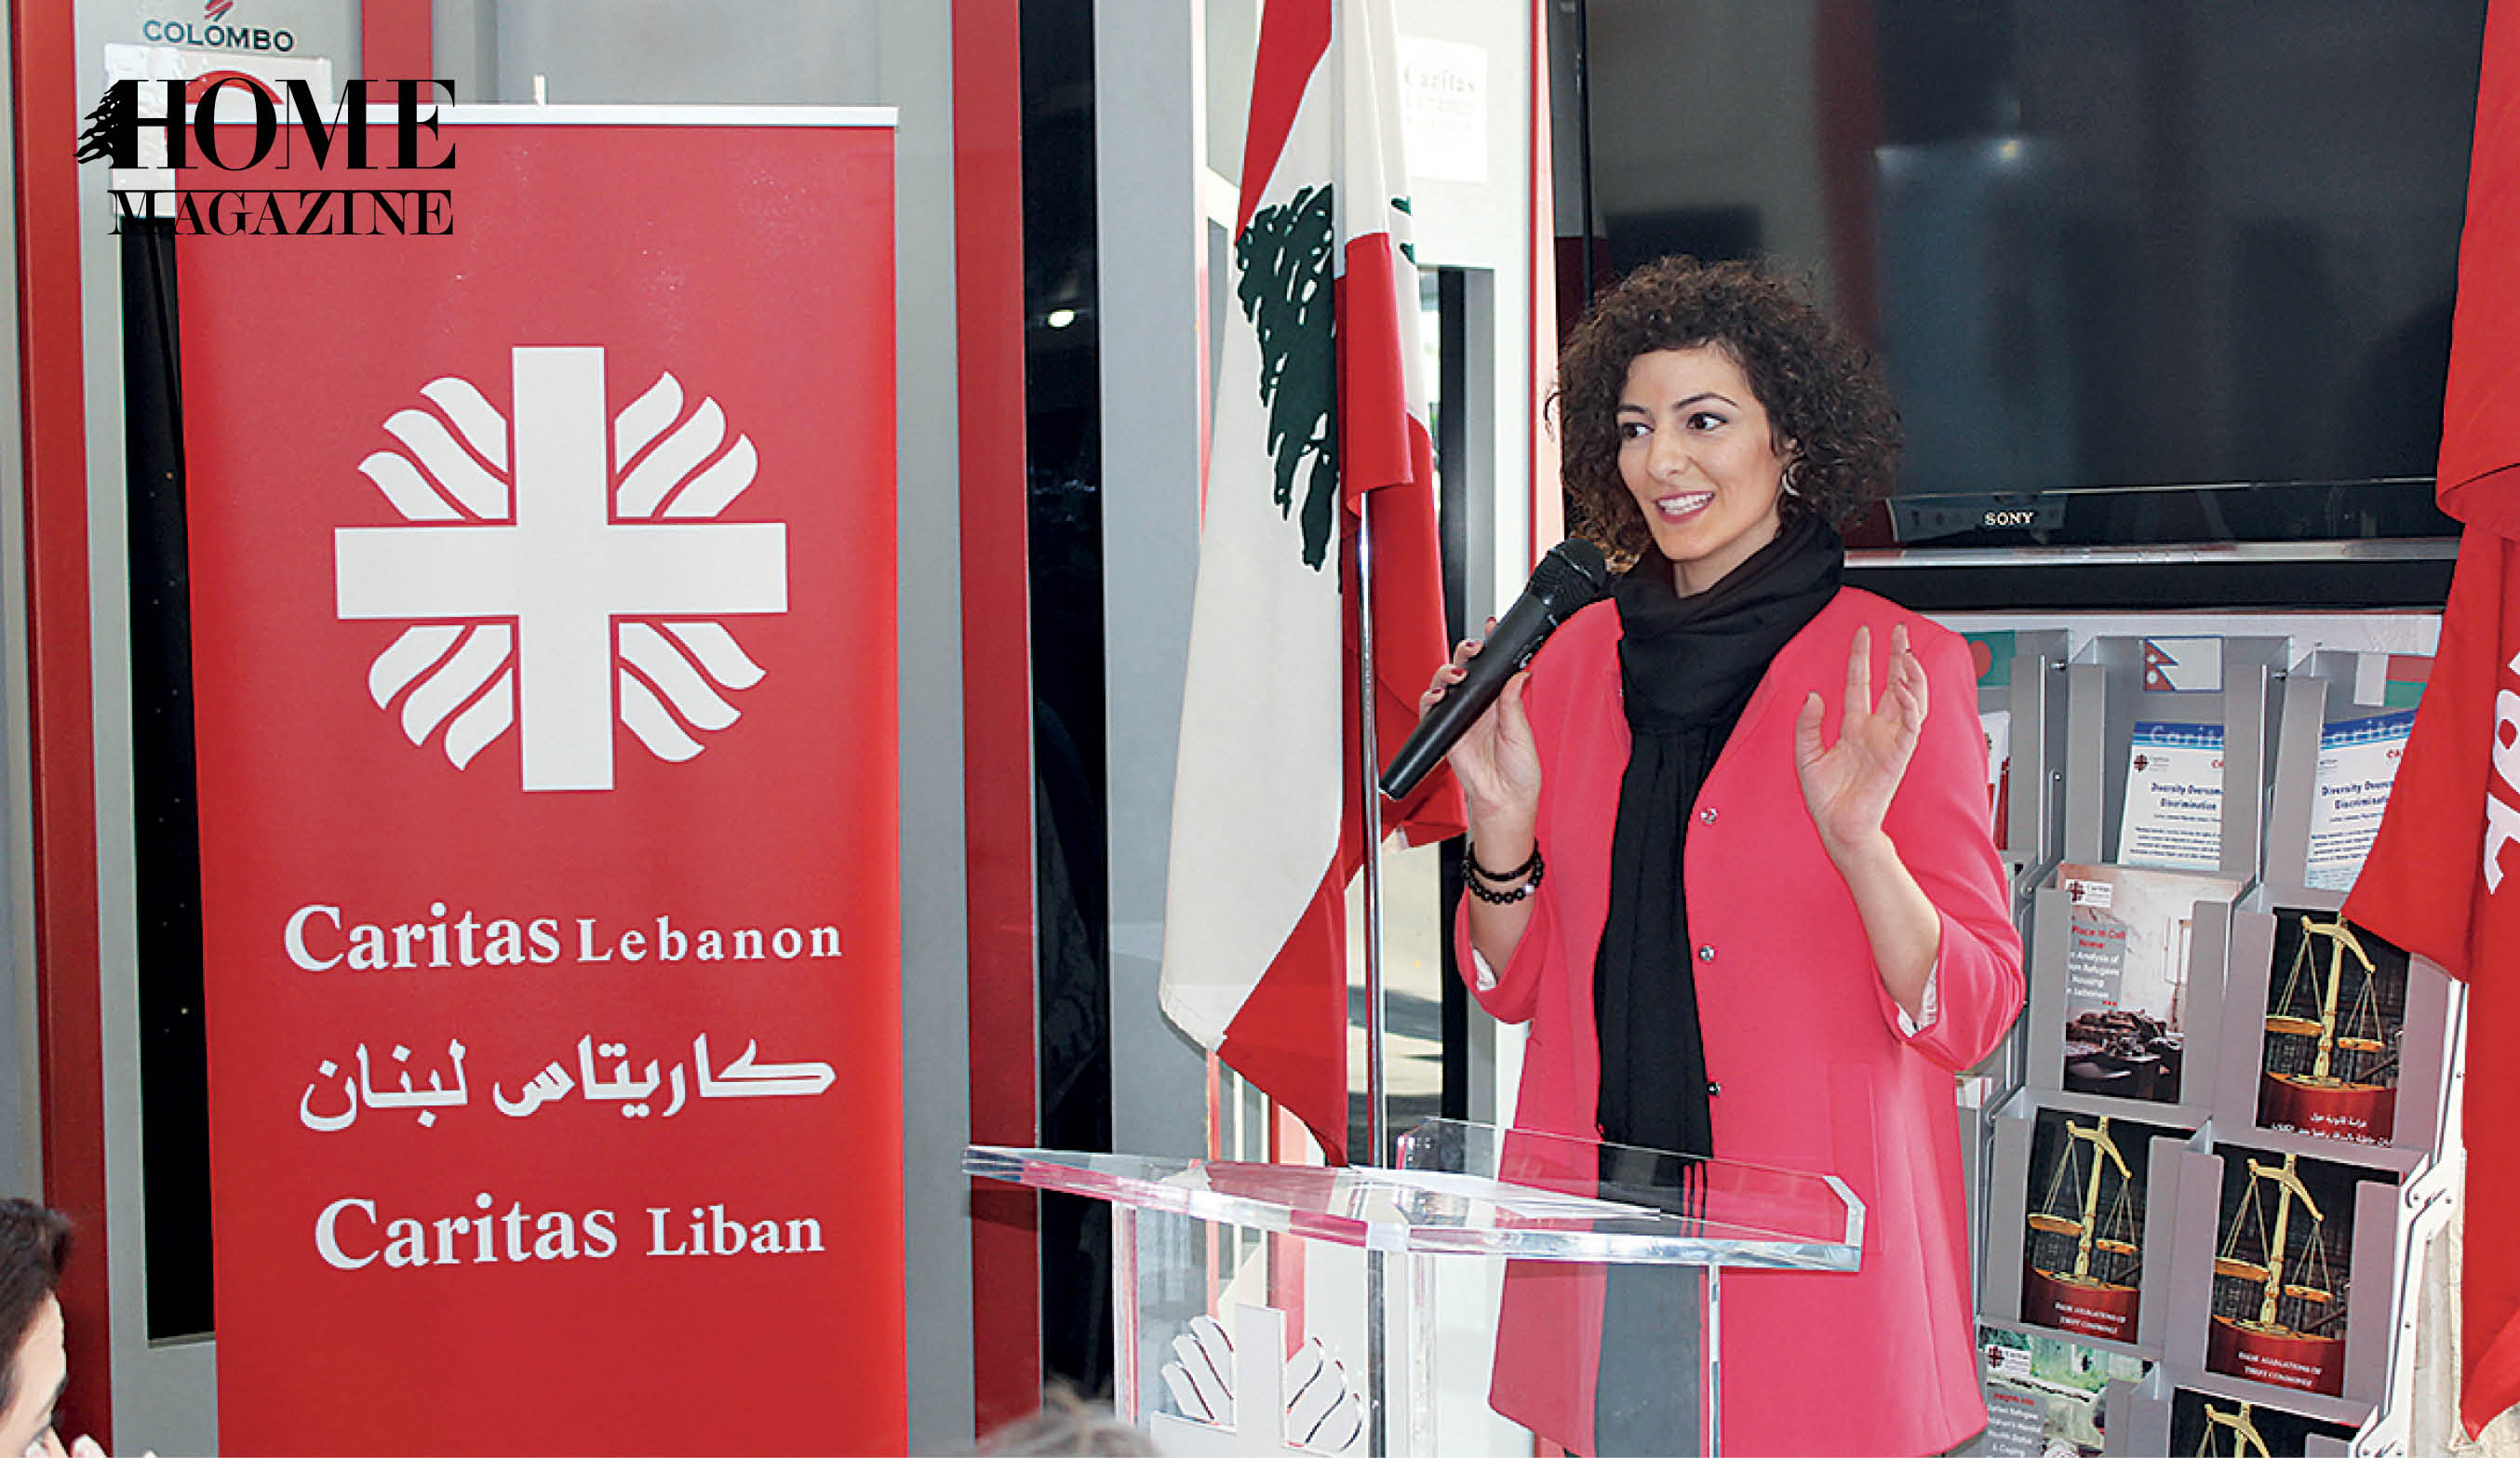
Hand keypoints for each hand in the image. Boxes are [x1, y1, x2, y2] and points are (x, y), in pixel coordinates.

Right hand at [1417, 623, 1541, 829]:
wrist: (1504, 800)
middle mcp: (1478, 706)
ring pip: (1445, 683)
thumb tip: (1518, 674)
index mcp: (1500, 701)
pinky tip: (1439, 695)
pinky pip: (1430, 711)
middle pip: (1465, 668)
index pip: (1492, 666)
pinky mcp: (1445, 732)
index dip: (1489, 645)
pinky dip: (1430, 699)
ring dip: (1447, 673)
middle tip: (1474, 649)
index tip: (1491, 627)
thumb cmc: (1518, 773)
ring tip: (1457, 674)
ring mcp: (1460, 717)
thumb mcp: (1521, 732)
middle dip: (1465, 652)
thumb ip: (1513, 703)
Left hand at [1793, 623, 1926, 860]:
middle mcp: (1876, 730)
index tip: (1864, 634)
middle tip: (1900, 630)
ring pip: (1910, 699)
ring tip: (1908, 653)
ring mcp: (1890, 740)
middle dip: (1898, 656)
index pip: (1861, 683)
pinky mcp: (1899, 754)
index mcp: (1855, 728)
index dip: (1862, 658)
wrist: (1838, 826)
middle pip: (1893, 684)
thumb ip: (1808, 724)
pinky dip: (1912, 704)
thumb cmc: (1826, 798)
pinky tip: (1906, 687)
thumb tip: (1814, 695)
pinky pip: (1911, 724)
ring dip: (1912, 676)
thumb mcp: (1806, 754)